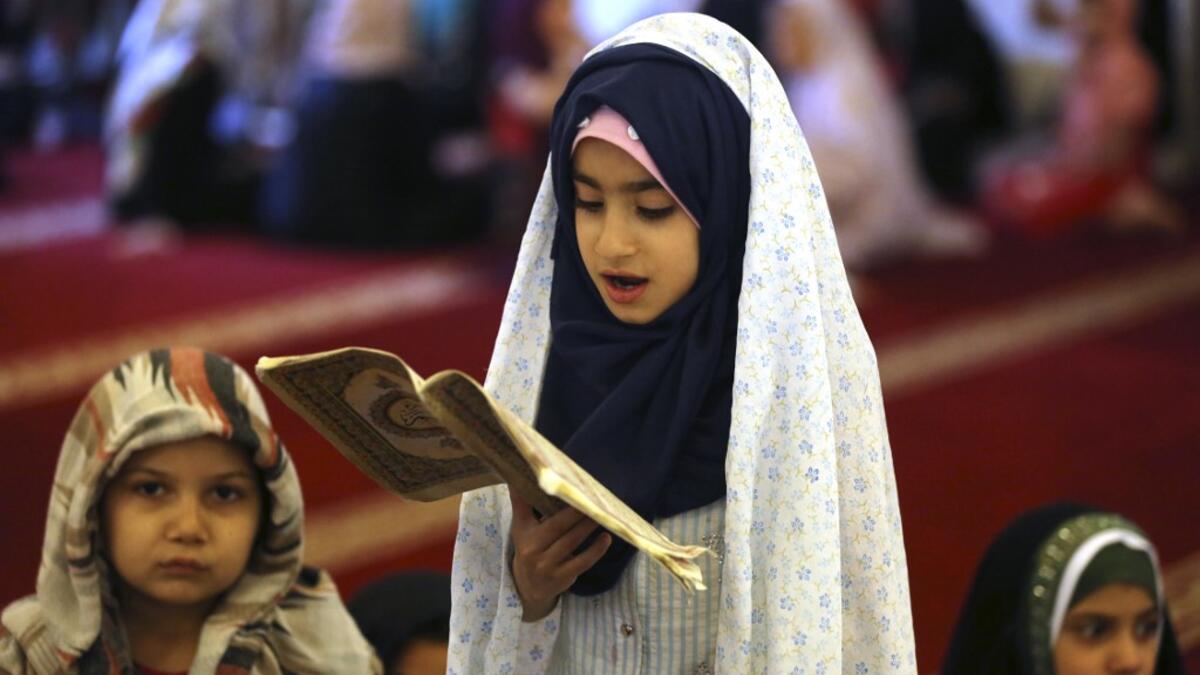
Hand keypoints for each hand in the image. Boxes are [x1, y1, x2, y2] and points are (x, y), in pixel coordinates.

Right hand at [509, 492, 610, 620]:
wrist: (529, 587)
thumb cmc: (529, 548)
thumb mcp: (521, 528)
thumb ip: (521, 504)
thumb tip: (516, 479)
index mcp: (525, 535)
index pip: (533, 512)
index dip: (550, 502)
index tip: (563, 486)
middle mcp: (535, 551)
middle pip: (559, 526)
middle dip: (577, 512)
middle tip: (592, 497)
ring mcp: (549, 566)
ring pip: (572, 541)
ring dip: (588, 526)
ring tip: (602, 513)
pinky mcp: (563, 577)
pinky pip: (583, 562)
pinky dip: (596, 550)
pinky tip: (606, 538)